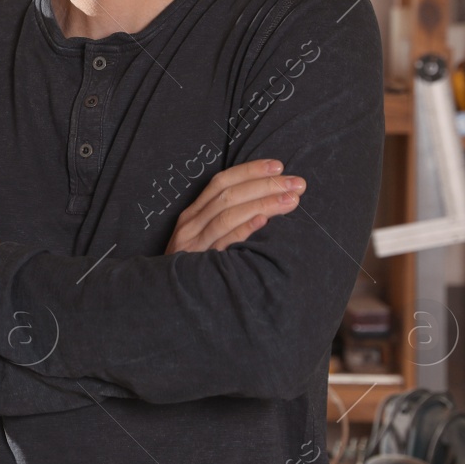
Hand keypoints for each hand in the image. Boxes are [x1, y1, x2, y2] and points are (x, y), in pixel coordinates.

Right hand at [166, 158, 304, 253]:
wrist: (168, 297)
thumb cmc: (194, 266)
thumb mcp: (202, 237)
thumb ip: (224, 220)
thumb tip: (264, 205)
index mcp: (193, 214)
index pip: (221, 182)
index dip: (249, 171)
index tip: (279, 166)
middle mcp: (191, 225)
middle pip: (228, 195)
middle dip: (265, 185)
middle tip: (296, 183)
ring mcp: (194, 245)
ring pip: (227, 215)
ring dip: (262, 204)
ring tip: (291, 200)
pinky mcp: (200, 265)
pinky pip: (223, 243)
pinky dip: (243, 229)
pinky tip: (264, 221)